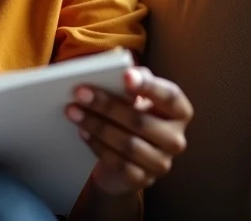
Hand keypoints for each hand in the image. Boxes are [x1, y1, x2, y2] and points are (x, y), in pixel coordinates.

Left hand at [65, 66, 192, 195]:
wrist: (122, 155)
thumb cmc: (128, 113)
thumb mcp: (132, 93)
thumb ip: (131, 79)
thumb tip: (121, 70)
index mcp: (178, 111)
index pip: (170, 97)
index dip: (149, 86)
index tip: (125, 75)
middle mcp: (175, 138)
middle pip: (140, 121)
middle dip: (107, 105)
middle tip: (79, 93)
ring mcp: (161, 163)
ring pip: (127, 144)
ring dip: (96, 125)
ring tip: (73, 111)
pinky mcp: (142, 180)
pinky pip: (118, 163)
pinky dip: (97, 145)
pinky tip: (82, 132)